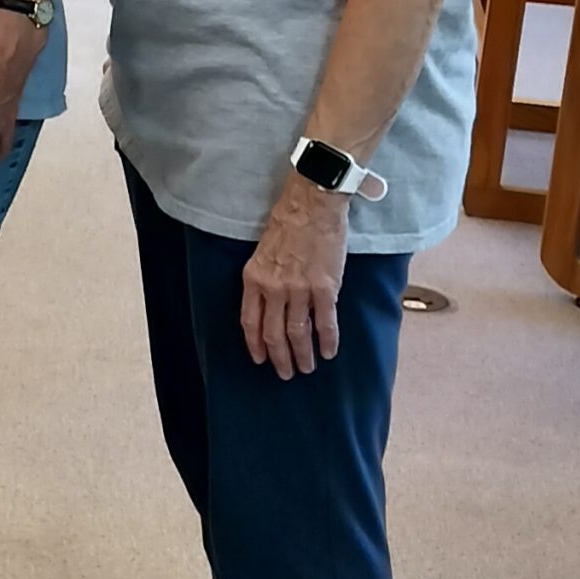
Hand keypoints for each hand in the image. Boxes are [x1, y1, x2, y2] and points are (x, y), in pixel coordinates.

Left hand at [242, 174, 347, 379]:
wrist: (311, 204)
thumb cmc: (287, 223)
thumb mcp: (262, 252)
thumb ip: (264, 279)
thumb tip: (271, 304)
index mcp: (253, 278)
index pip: (250, 321)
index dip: (255, 344)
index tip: (260, 359)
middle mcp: (273, 288)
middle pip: (273, 334)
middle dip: (279, 358)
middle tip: (285, 373)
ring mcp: (299, 290)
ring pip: (298, 333)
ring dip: (303, 355)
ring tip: (307, 368)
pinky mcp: (325, 288)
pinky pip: (326, 323)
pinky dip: (328, 341)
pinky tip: (329, 352)